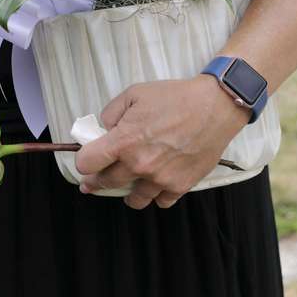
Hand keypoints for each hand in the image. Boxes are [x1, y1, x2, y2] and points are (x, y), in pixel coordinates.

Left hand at [74, 76, 248, 208]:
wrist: (213, 107)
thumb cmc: (174, 97)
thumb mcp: (133, 94)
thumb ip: (111, 114)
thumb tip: (104, 131)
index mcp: (124, 141)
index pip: (88, 163)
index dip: (82, 162)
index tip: (84, 162)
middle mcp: (139, 164)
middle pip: (106, 183)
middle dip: (96, 182)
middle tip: (92, 183)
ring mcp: (160, 179)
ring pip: (134, 199)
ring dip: (126, 193)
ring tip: (126, 186)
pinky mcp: (181, 185)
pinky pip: (161, 202)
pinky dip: (156, 196)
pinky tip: (154, 186)